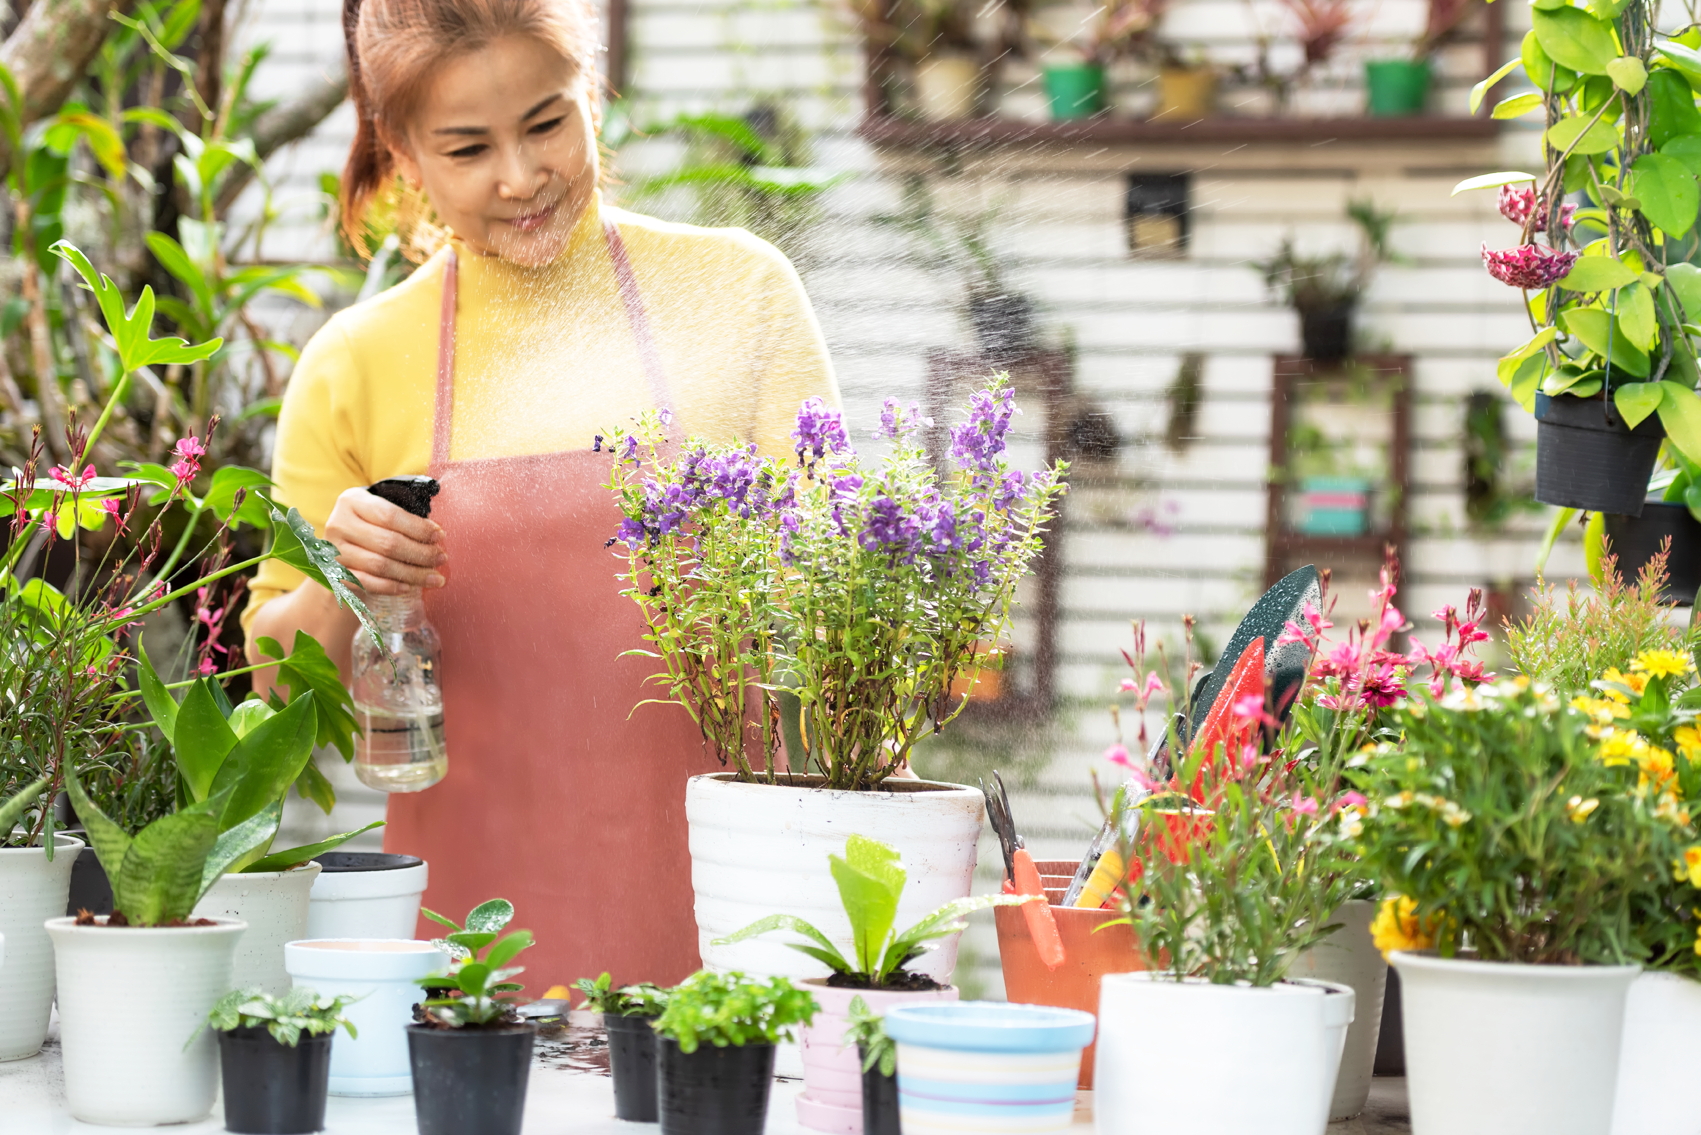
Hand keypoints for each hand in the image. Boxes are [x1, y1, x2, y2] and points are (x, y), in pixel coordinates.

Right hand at [323, 487, 447, 595]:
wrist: (335, 550)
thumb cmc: (368, 527)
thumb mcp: (377, 510)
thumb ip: (402, 513)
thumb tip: (437, 532)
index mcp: (352, 501)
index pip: (390, 515)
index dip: (419, 528)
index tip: (440, 536)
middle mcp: (339, 524)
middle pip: (388, 543)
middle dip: (421, 553)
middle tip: (441, 559)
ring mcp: (334, 551)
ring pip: (381, 565)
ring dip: (413, 574)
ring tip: (435, 577)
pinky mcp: (334, 574)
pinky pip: (368, 583)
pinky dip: (391, 586)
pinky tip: (409, 587)